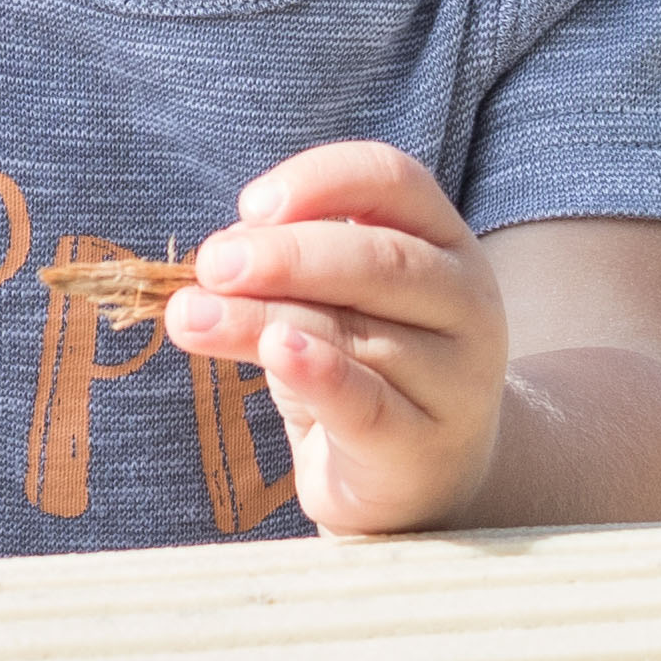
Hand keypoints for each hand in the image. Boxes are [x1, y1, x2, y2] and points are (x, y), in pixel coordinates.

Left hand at [167, 141, 506, 537]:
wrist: (424, 480)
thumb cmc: (369, 368)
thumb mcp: (332, 304)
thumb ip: (292, 271)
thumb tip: (225, 252)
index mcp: (445, 241)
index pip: (394, 181)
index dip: (321, 180)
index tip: (250, 205)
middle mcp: (466, 300)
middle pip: (379, 258)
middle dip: (285, 255)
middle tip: (212, 264)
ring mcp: (456, 378)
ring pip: (356, 332)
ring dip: (263, 317)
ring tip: (193, 316)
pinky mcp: (423, 445)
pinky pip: (367, 404)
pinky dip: (319, 374)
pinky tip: (275, 350)